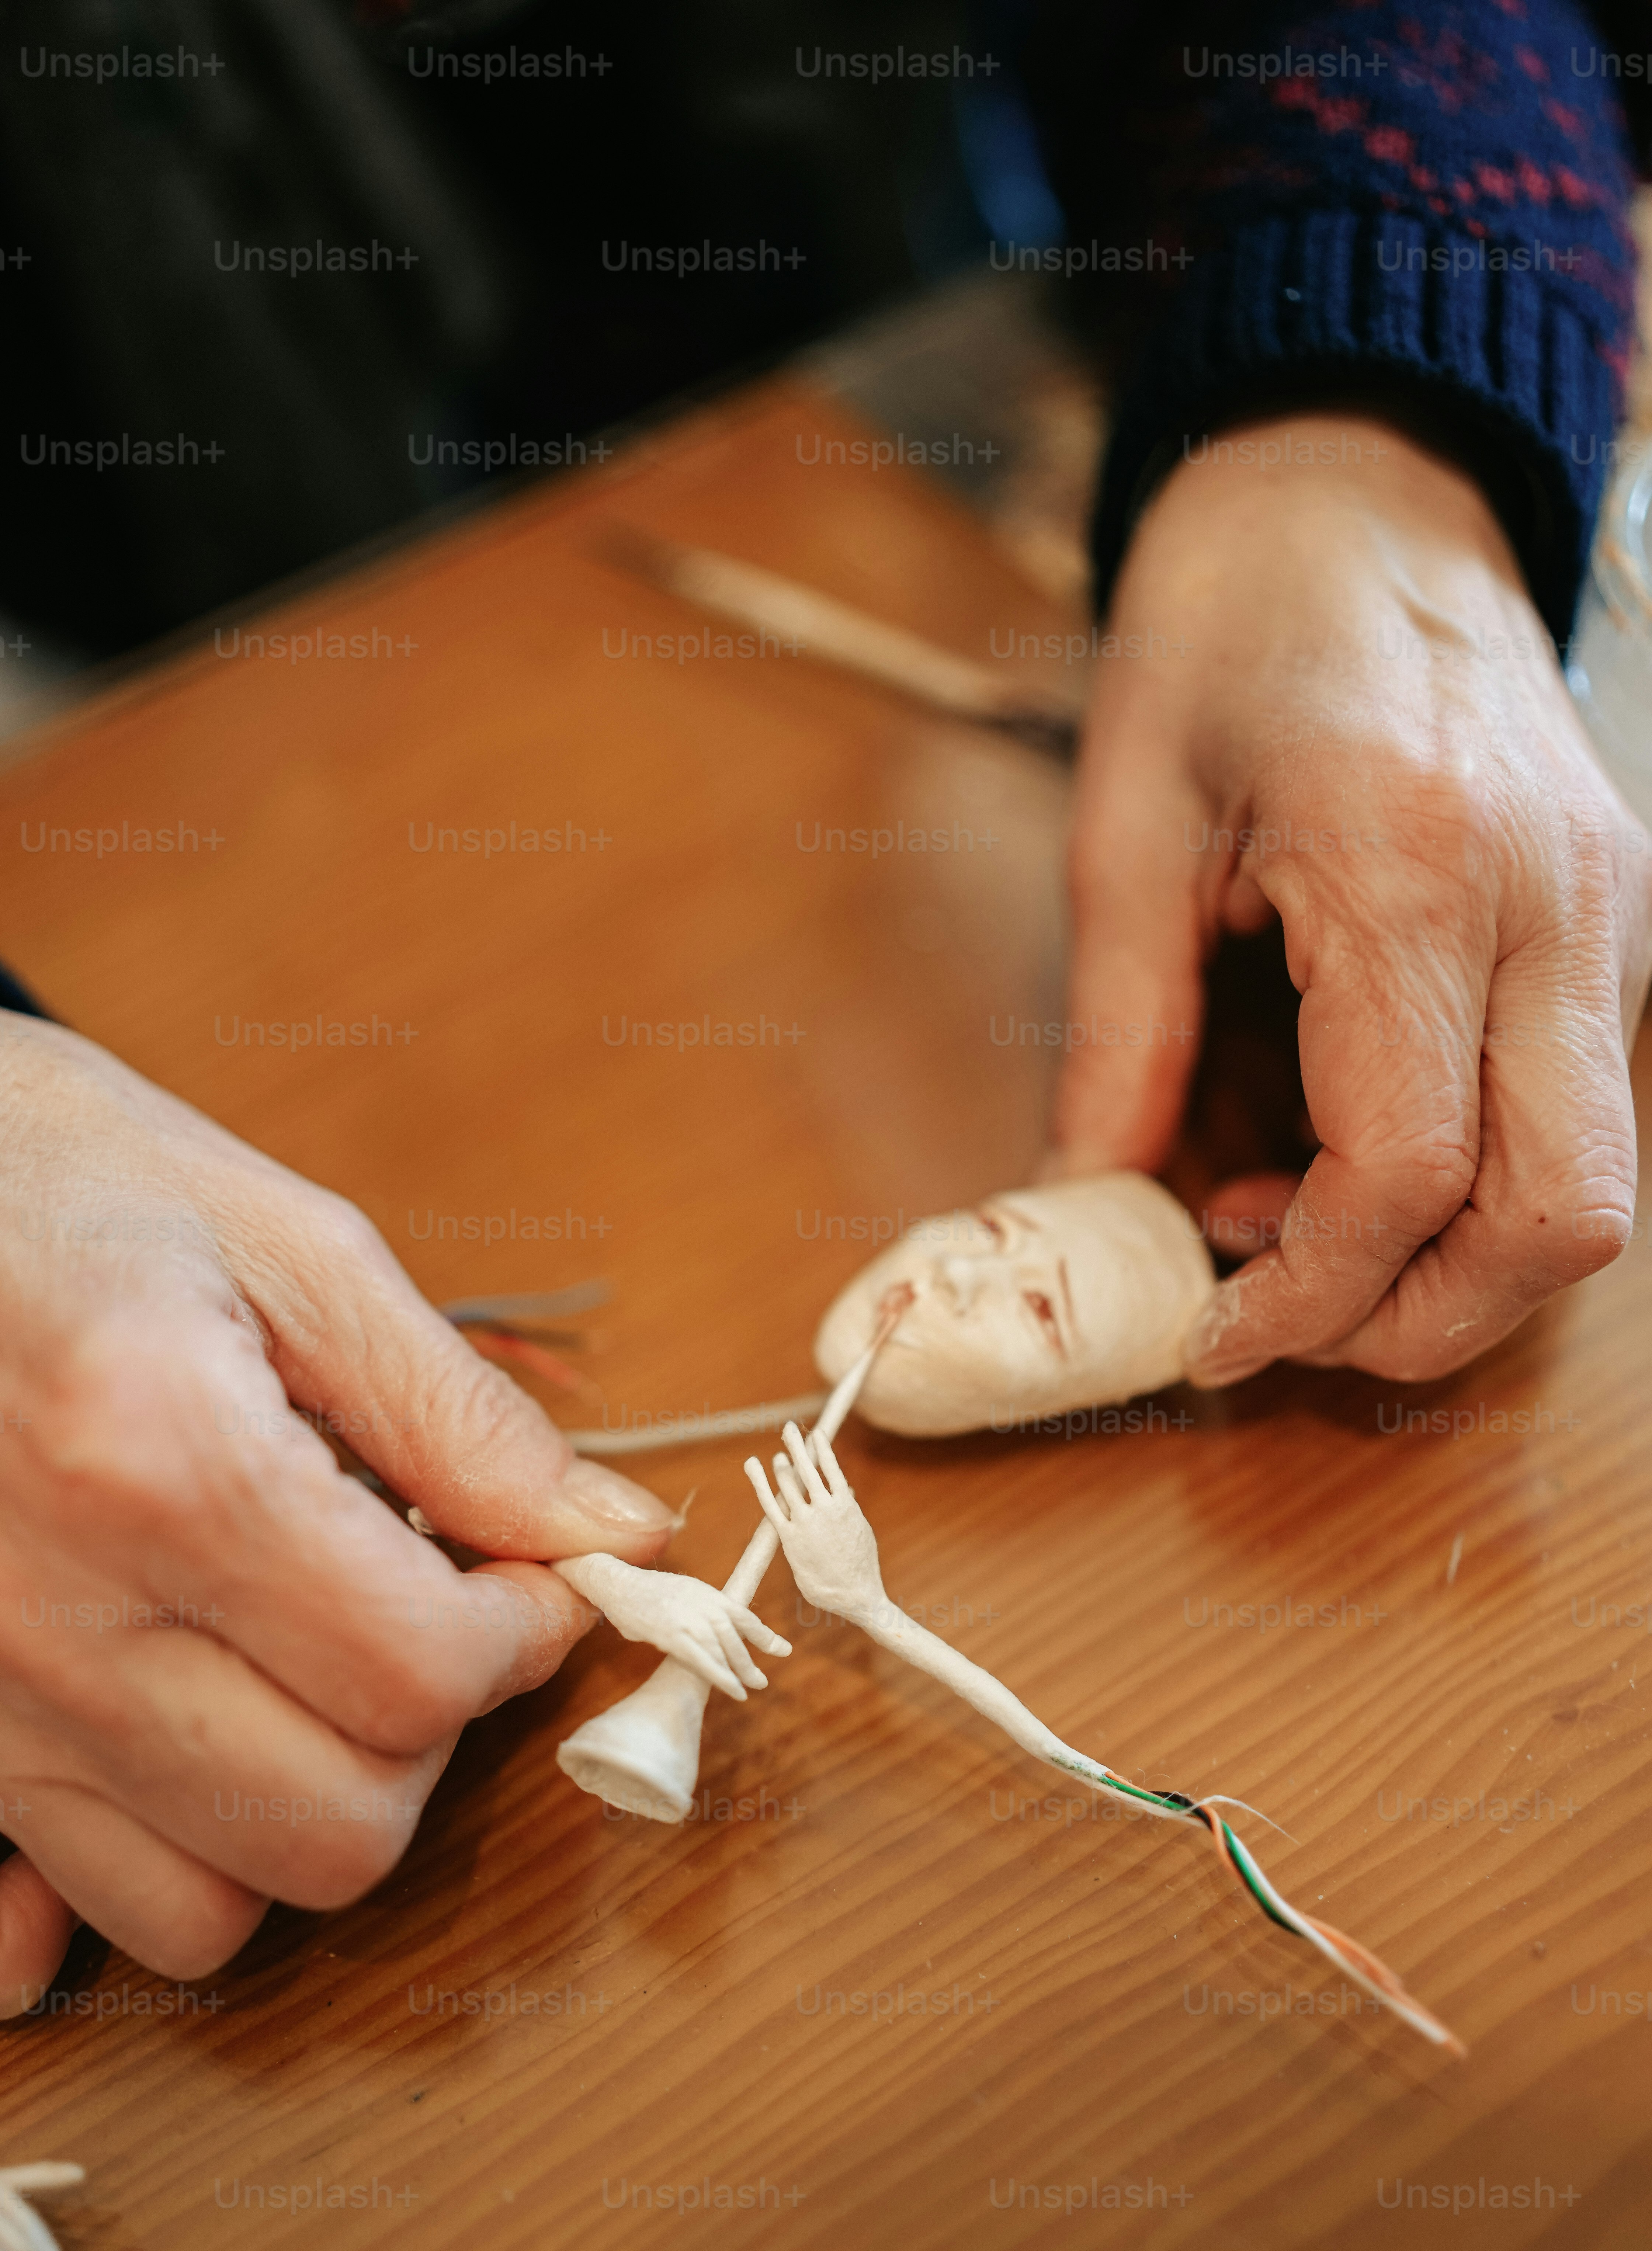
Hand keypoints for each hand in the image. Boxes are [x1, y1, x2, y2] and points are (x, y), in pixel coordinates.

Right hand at [0, 992, 672, 2015]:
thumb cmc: (63, 1183)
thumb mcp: (289, 1245)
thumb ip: (460, 1415)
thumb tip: (619, 1536)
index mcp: (156, 1460)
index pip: (420, 1673)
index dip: (521, 1635)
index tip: (522, 1580)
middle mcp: (36, 1611)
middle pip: (335, 1828)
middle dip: (426, 1741)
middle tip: (414, 1630)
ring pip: (198, 1914)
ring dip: (285, 1821)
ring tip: (280, 1687)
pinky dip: (74, 1907)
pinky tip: (125, 1781)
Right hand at [552, 1555, 789, 1701]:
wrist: (619, 1583)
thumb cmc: (650, 1592)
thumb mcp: (686, 1593)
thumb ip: (705, 1610)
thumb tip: (718, 1629)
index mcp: (710, 1595)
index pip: (745, 1617)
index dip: (765, 1636)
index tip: (783, 1650)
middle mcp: (704, 1606)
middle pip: (736, 1638)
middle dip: (750, 1662)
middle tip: (762, 1682)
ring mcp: (689, 1620)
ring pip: (722, 1651)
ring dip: (739, 1672)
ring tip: (749, 1688)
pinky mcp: (672, 1636)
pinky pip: (703, 1661)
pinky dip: (721, 1677)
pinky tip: (733, 1689)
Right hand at [743, 1426, 888, 1625]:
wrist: (856, 1596)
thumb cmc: (828, 1591)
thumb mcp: (803, 1573)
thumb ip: (798, 1549)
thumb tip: (796, 1537)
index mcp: (787, 1537)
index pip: (769, 1501)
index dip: (760, 1480)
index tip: (753, 1462)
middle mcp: (803, 1520)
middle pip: (788, 1481)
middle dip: (786, 1456)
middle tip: (784, 1434)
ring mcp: (825, 1512)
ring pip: (807, 1473)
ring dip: (799, 1448)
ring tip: (790, 1428)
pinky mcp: (846, 1508)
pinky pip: (833, 1475)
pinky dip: (825, 1455)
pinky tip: (819, 1438)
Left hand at [1048, 413, 1648, 1383]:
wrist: (1363, 488)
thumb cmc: (1230, 627)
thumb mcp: (1126, 824)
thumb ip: (1114, 1036)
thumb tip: (1084, 1202)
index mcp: (1418, 869)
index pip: (1407, 1169)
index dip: (1310, 1293)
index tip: (1209, 1330)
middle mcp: (1554, 907)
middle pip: (1561, 1218)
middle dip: (1421, 1319)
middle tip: (1274, 1317)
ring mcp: (1609, 918)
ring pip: (1590, 1186)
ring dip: (1446, 1262)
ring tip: (1286, 1222)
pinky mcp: (1614, 927)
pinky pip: (1572, 1112)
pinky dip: (1468, 1181)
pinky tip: (1343, 1144)